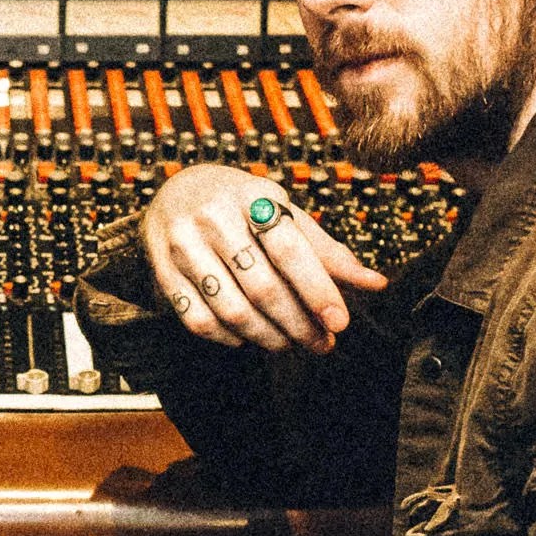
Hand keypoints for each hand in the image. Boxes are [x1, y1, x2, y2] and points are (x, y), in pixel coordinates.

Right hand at [144, 165, 384, 350]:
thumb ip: (325, 249)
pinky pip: (197, 319)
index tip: (339, 322)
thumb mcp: (282, 210)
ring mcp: (182, 244)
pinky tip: (246, 338)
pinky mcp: (161, 270)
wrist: (174, 190)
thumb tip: (374, 283)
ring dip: (267, 337)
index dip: (317, 289)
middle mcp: (212, 217)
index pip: (288, 248)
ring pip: (231, 309)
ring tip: (289, 344)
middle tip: (321, 343)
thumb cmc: (240, 204)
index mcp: (251, 195)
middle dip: (298, 324)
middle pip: (262, 286)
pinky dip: (227, 338)